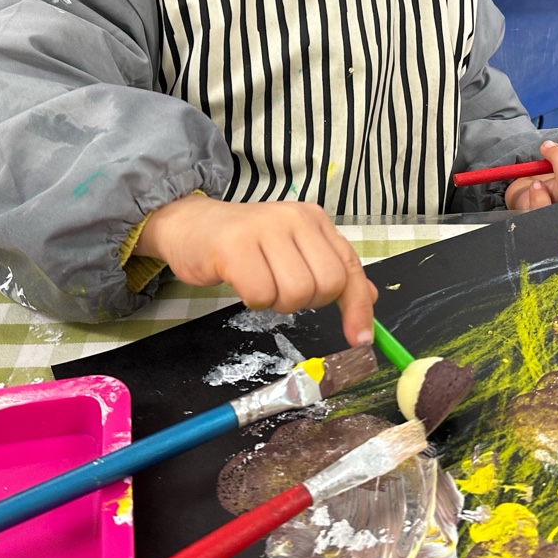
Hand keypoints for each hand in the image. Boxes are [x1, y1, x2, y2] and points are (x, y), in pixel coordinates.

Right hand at [136, 194, 377, 345]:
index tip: (360, 339)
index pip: (350, 268)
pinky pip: (261, 295)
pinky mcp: (234, 245)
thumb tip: (368, 299)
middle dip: (307, 301)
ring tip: (260, 283)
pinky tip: (241, 282)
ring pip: (296, 293)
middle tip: (281, 289)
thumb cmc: (244, 243)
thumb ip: (330, 269)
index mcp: (314, 220)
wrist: (189, 224)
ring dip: (277, 302)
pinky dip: (253, 300)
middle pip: (327, 285)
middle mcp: (294, 218)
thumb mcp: (293, 250)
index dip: (358, 308)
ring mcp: (264, 228)